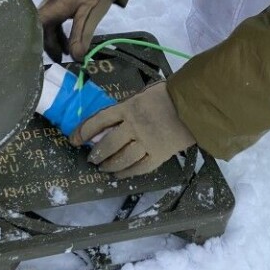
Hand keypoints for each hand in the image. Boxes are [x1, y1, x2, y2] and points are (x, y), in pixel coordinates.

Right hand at [38, 0, 112, 61]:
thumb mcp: (90, 16)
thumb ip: (81, 36)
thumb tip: (76, 58)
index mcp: (52, 6)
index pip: (38, 28)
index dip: (42, 44)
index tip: (52, 58)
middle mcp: (48, 3)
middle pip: (43, 27)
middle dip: (51, 44)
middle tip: (61, 59)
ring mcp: (53, 0)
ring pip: (49, 23)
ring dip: (56, 38)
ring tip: (67, 53)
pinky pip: (54, 18)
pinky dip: (60, 30)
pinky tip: (70, 38)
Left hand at [71, 82, 195, 178]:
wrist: (194, 106)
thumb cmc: (168, 96)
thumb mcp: (143, 94)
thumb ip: (127, 107)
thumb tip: (109, 122)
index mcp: (128, 107)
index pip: (99, 120)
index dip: (83, 131)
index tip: (74, 139)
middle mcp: (134, 126)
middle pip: (108, 144)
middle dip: (96, 153)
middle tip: (91, 158)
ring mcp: (146, 142)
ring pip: (121, 158)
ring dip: (109, 165)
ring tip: (103, 168)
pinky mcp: (159, 154)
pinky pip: (138, 168)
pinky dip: (126, 172)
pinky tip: (119, 174)